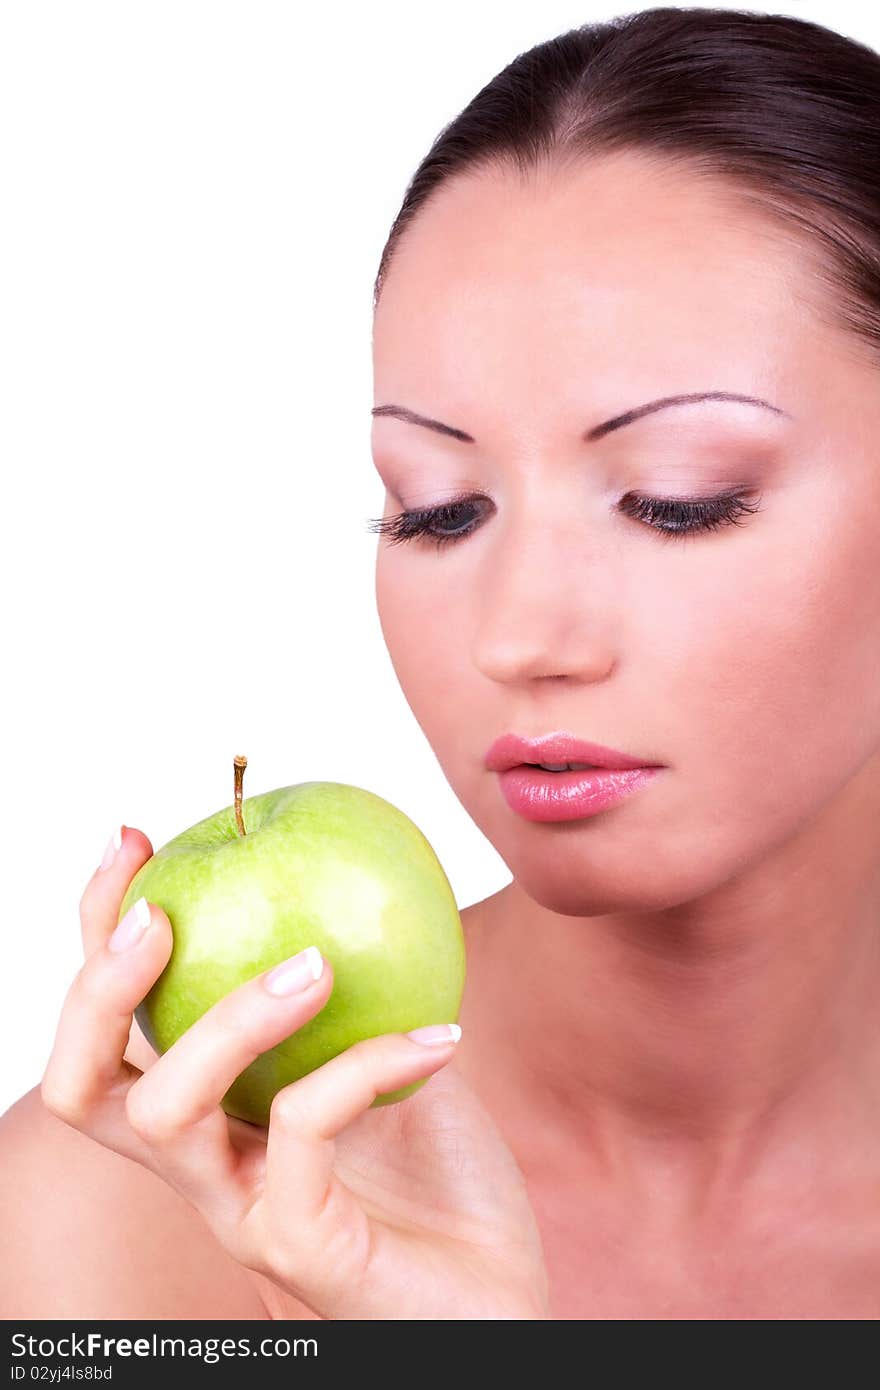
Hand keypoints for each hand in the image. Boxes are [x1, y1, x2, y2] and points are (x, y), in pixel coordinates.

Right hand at [41, 826, 549, 1319]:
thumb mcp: (389, 1052)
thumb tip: (351, 871)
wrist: (497, 1296)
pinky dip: (364, 1063)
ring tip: (315, 963)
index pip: (113, 1029)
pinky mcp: (302, 1249)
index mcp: (210, 1116)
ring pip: (168, 1113)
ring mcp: (243, 1213)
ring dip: (232, 1017)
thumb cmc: (441, 1179)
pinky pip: (304, 1136)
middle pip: (82, 1088)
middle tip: (159, 913)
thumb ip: (357, 986)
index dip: (97, 931)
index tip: (135, 837)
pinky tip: (440, 1037)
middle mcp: (203, 1167)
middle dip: (99, 987)